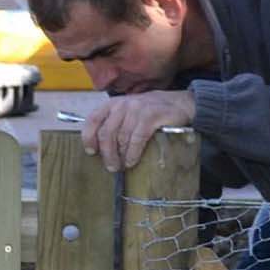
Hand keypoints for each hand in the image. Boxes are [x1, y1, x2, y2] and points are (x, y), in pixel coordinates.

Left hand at [81, 88, 196, 169]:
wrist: (179, 103)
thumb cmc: (150, 112)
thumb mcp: (129, 113)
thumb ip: (115, 124)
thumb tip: (100, 148)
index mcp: (113, 104)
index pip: (93, 119)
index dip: (89, 137)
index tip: (91, 152)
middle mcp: (122, 104)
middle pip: (107, 132)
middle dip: (107, 153)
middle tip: (111, 167)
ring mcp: (137, 109)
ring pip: (121, 137)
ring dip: (120, 155)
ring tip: (122, 165)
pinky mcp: (151, 115)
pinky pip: (137, 138)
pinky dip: (133, 152)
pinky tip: (131, 161)